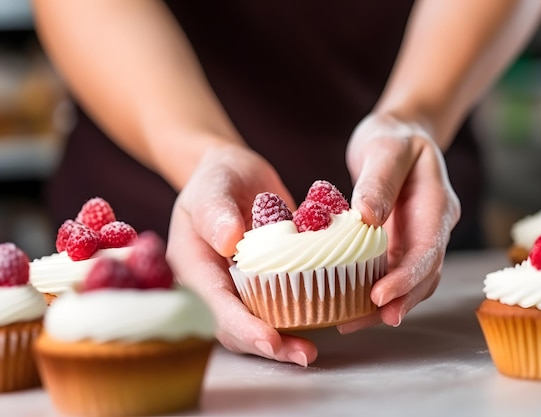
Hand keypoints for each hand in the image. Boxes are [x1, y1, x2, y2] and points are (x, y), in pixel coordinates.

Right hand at [166, 143, 317, 366]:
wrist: (234, 175)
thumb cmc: (218, 177)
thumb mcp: (213, 185)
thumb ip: (216, 211)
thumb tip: (229, 241)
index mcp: (194, 265)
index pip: (214, 304)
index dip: (241, 325)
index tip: (270, 339)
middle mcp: (213, 284)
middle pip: (234, 327)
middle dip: (267, 345)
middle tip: (304, 354)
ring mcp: (237, 286)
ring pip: (256, 322)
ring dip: (283, 340)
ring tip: (311, 352)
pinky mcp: (261, 283)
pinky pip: (276, 305)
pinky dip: (297, 316)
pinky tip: (323, 320)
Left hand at [338, 113, 460, 332]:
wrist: (399, 135)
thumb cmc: (393, 138)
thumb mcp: (386, 149)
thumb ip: (379, 180)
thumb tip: (366, 217)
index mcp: (437, 205)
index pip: (429, 249)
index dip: (407, 278)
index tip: (380, 296)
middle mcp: (433, 228)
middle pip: (424, 275)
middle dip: (396, 302)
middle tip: (359, 321)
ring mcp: (418, 238)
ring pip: (410, 281)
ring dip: (384, 305)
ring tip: (348, 322)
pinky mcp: (400, 244)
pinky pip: (392, 273)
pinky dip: (373, 292)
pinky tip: (347, 304)